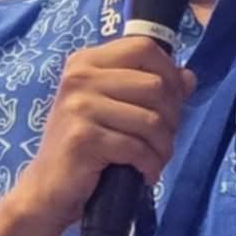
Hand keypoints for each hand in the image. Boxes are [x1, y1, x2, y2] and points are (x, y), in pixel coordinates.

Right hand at [5, 36, 194, 230]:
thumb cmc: (84, 147)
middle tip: (161, 140)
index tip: (172, 101)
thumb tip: (188, 78)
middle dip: (171, 118)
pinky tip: (145, 174)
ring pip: (151, 120)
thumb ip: (148, 88)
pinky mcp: (83, 139)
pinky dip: (150, 165)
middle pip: (155, 85)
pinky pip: (137, 148)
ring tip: (155, 160)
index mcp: (85, 62)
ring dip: (163, 147)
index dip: (169, 73)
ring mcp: (79, 107)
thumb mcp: (114, 109)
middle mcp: (79, 78)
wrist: (47, 188)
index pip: (144, 48)